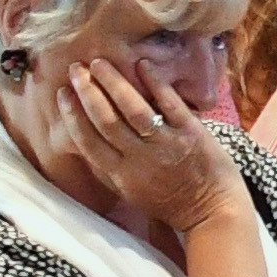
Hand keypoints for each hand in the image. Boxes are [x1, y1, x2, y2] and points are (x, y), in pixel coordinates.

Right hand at [41, 50, 242, 242]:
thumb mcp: (131, 191)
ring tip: (99, 63)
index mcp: (121, 174)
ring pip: (133, 110)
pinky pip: (170, 104)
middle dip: (87, 92)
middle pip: (105, 120)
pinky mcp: (192, 134)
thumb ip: (108, 168)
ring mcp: (166, 145)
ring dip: (114, 83)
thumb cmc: (171, 202)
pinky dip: (154, 83)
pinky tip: (142, 64)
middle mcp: (140, 159)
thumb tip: (84, 140)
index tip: (63, 93)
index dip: (72, 115)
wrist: (214, 213)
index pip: (88, 141)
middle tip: (76, 69)